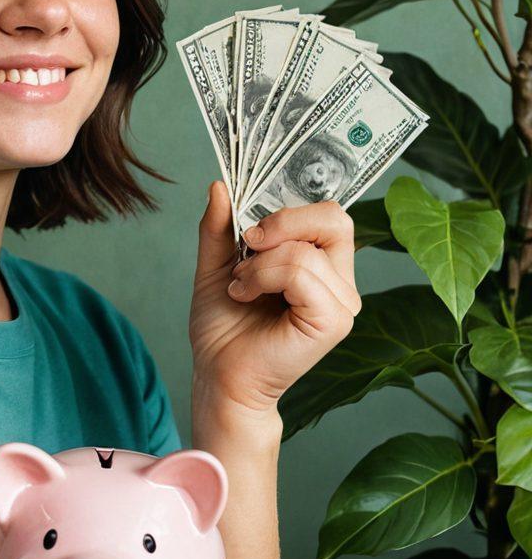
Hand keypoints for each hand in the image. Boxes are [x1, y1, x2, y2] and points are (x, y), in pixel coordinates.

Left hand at [189, 181, 361, 418]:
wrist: (217, 373)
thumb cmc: (224, 326)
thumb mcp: (215, 263)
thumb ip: (219, 225)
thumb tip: (219, 184)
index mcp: (323, 264)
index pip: (330, 213)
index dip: (290, 209)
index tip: (249, 230)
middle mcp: (341, 281)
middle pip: (334, 218)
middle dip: (282, 223)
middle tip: (248, 245)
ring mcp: (342, 303)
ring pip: (305, 249)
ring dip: (259, 263)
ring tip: (241, 286)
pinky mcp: (334, 322)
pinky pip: (301, 274)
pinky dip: (264, 277)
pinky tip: (246, 296)